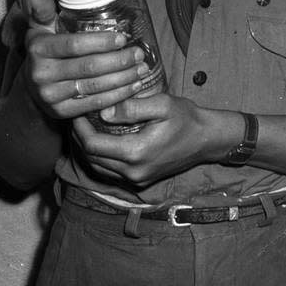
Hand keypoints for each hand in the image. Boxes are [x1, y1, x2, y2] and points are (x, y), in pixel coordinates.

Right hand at [21, 0, 152, 120]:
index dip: (101, 42)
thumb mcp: (40, 30)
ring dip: (123, 78)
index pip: (74, 45)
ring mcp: (50, 95)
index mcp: (38, 48)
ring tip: (142, 69)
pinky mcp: (60, 112)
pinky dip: (118, 95)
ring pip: (94, 86)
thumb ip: (43, 12)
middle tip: (139, 54)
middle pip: (88, 67)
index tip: (123, 38)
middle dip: (119, 61)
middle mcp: (40, 74)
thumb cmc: (46, 51)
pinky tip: (134, 86)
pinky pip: (94, 103)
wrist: (31, 88)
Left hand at [72, 92, 232, 188]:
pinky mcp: (140, 181)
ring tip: (86, 127)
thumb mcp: (163, 105)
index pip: (93, 145)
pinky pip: (110, 171)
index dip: (80, 128)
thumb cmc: (187, 118)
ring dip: (88, 149)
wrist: (207, 139)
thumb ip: (132, 108)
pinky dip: (101, 157)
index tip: (77, 111)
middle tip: (78, 116)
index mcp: (135, 153)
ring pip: (98, 168)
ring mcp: (136, 179)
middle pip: (91, 158)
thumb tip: (103, 112)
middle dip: (80, 137)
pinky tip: (102, 140)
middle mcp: (133, 171)